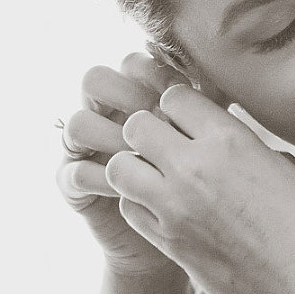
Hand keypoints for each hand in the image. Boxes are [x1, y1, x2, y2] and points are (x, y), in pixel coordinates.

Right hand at [56, 52, 193, 277]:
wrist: (184, 229)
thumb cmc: (201, 177)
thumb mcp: (207, 137)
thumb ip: (206, 106)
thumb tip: (219, 79)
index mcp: (137, 93)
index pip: (132, 63)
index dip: (153, 74)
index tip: (181, 92)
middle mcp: (106, 114)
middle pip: (94, 80)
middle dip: (125, 96)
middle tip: (156, 118)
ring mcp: (86, 149)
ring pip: (78, 124)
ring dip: (110, 138)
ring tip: (144, 157)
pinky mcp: (75, 186)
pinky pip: (75, 173)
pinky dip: (103, 179)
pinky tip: (135, 189)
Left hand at [105, 85, 294, 293]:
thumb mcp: (284, 165)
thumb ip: (242, 143)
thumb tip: (220, 134)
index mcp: (230, 139)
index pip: (174, 96)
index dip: (180, 105)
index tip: (191, 120)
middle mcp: (195, 167)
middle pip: (137, 124)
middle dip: (148, 129)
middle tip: (168, 144)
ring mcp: (174, 207)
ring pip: (119, 165)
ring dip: (134, 165)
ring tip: (158, 174)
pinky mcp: (165, 242)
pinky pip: (127, 207)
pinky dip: (138, 201)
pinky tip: (163, 206)